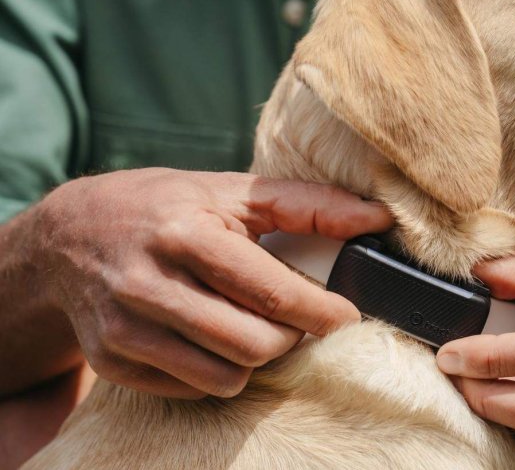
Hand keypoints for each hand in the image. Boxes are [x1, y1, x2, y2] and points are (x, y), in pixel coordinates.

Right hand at [33, 168, 391, 398]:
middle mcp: (147, 284)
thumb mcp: (231, 192)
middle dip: (292, 337)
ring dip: (258, 357)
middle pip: (254, 344)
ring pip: (227, 377)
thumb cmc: (165, 208)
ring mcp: (124, 329)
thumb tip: (377, 219)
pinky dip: (219, 370)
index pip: (271, 293)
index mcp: (184, 234)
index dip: (322, 312)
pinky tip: (212, 336)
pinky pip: (194, 389)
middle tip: (295, 317)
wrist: (69, 237)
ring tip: (253, 324)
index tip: (345, 316)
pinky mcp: (113, 361)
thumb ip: (309, 205)